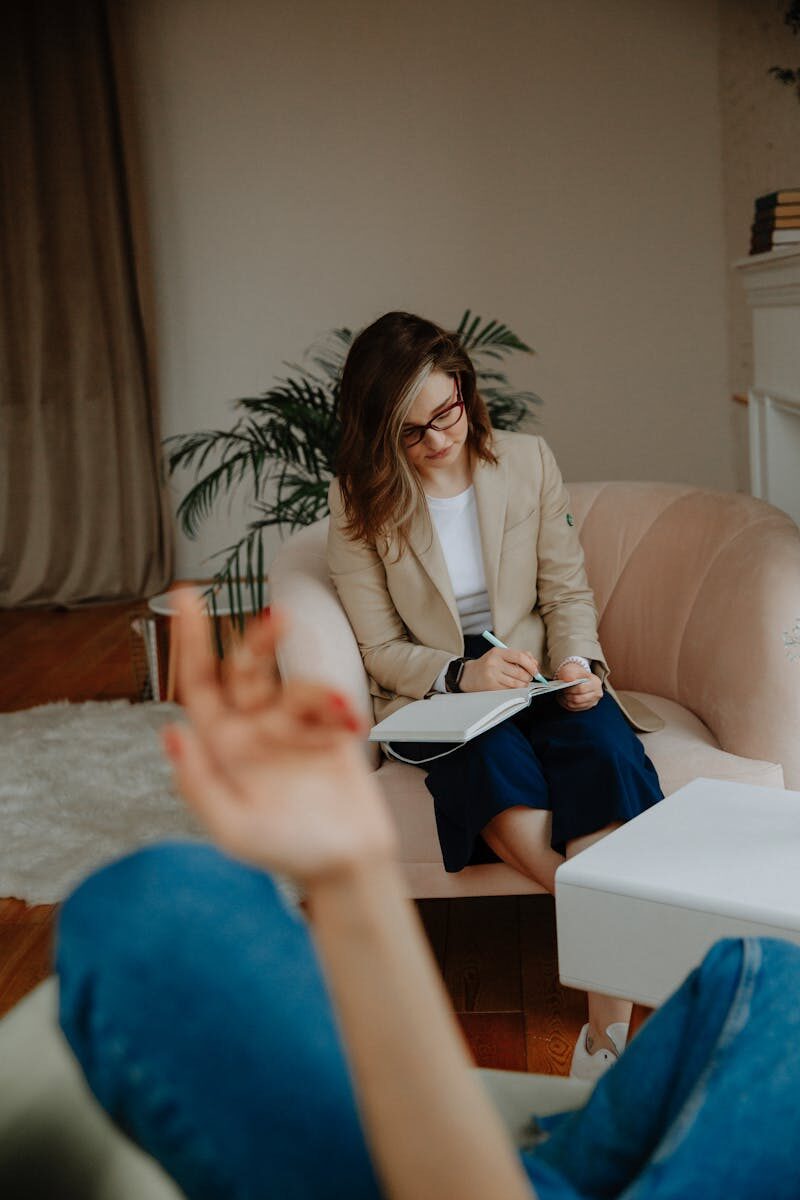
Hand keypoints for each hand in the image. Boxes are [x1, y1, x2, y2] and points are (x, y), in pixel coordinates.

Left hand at [162, 591, 396, 883]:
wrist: (348, 866)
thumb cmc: (286, 851)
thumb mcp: (233, 827)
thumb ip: (200, 783)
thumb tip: (172, 732)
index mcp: (223, 747)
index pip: (200, 685)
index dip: (192, 641)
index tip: (187, 597)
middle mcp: (254, 729)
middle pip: (247, 669)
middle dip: (258, 640)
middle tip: (275, 621)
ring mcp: (293, 726)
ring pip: (293, 683)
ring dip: (313, 690)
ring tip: (338, 710)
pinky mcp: (330, 728)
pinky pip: (329, 700)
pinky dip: (338, 707)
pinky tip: (350, 726)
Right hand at [460, 646, 539, 690]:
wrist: (469, 674)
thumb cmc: (490, 664)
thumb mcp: (501, 655)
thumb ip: (519, 656)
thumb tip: (536, 664)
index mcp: (498, 652)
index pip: (520, 657)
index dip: (531, 665)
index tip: (536, 670)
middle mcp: (494, 662)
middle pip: (519, 672)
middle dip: (528, 677)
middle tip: (529, 678)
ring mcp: (492, 675)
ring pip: (516, 683)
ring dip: (523, 684)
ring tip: (522, 683)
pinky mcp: (491, 686)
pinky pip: (509, 690)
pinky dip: (515, 689)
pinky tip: (513, 686)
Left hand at [556, 660, 602, 711]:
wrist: (577, 676)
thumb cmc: (575, 673)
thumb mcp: (571, 669)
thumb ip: (569, 673)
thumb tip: (568, 679)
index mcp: (595, 682)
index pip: (581, 689)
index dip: (570, 689)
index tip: (564, 687)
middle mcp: (597, 693)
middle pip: (578, 699)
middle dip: (567, 696)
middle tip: (562, 691)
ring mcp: (593, 701)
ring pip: (575, 705)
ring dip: (565, 700)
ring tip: (561, 694)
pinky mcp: (587, 706)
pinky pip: (574, 709)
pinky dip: (566, 704)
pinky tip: (564, 698)